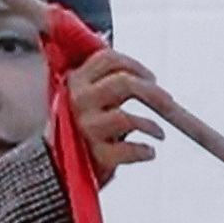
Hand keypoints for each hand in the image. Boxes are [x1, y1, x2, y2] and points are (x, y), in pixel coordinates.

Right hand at [42, 24, 169, 185]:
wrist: (55, 169)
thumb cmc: (77, 128)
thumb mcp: (85, 96)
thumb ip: (101, 77)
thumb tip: (123, 53)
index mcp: (75, 81)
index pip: (108, 59)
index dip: (135, 65)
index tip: (151, 78)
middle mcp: (78, 101)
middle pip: (124, 84)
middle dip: (152, 92)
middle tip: (168, 102)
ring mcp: (85, 129)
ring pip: (126, 118)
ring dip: (150, 125)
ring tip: (159, 132)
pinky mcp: (95, 155)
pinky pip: (127, 151)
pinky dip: (143, 151)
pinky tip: (149, 152)